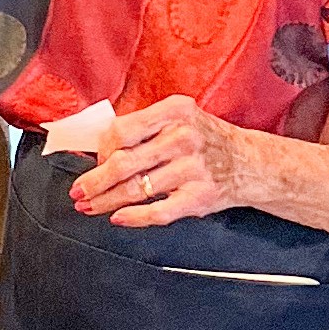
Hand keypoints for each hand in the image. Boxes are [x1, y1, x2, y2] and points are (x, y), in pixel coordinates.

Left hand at [70, 94, 248, 226]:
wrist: (250, 162)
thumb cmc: (206, 140)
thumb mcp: (179, 118)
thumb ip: (144, 128)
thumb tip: (98, 149)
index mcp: (174, 112)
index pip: (122, 130)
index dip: (102, 149)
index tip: (95, 160)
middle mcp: (183, 138)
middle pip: (123, 162)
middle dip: (94, 181)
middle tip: (79, 190)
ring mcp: (192, 169)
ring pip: (135, 189)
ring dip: (105, 201)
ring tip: (89, 206)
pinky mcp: (199, 197)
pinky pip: (157, 212)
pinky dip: (133, 217)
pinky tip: (118, 217)